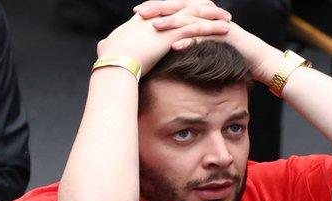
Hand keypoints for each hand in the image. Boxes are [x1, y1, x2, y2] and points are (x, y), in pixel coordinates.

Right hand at [97, 5, 231, 77]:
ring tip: (227, 18)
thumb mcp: (108, 48)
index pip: (167, 9)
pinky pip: (198, 28)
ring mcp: (165, 23)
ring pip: (194, 14)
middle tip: (216, 11)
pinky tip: (226, 30)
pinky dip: (213, 27)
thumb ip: (111, 44)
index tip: (193, 13)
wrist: (114, 63)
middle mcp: (156, 16)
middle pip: (183, 6)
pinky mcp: (173, 33)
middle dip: (201, 8)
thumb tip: (104, 46)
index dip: (181, 10)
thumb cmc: (110, 60)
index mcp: (143, 19)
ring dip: (212, 15)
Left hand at [133, 0, 281, 81]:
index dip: (156, 8)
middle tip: (139, 13)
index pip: (174, 7)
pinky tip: (176, 46)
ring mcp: (216, 23)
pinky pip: (204, 37)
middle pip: (179, 8)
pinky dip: (189, 41)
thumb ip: (187, 38)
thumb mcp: (204, 43)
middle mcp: (207, 14)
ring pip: (190, 20)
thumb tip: (165, 44)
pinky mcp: (225, 35)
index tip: (136, 13)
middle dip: (159, 9)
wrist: (256, 59)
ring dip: (171, 24)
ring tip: (154, 27)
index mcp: (200, 14)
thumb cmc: (229, 53)